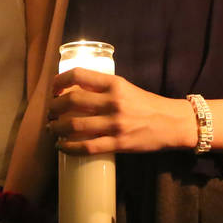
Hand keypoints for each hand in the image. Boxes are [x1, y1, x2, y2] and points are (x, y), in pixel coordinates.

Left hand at [47, 68, 194, 153]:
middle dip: (54, 106)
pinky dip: (70, 147)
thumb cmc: (147, 104)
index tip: (53, 87)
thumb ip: (104, 87)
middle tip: (50, 110)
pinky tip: (62, 146)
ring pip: (75, 125)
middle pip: (72, 101)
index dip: (60, 81)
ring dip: (57, 127)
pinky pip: (87, 147)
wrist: (172, 123)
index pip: (79, 75)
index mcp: (115, 84)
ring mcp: (115, 124)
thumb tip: (75, 90)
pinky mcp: (118, 143)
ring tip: (52, 128)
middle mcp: (113, 102)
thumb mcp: (126, 87)